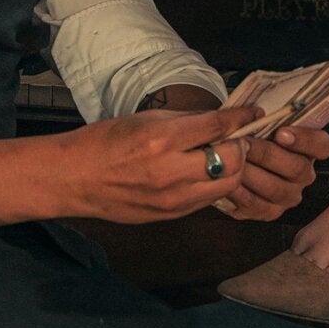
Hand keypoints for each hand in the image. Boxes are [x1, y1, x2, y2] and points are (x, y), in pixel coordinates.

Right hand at [54, 103, 249, 223]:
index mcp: (161, 139)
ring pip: (227, 185)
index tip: (254, 113)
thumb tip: (221, 119)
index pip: (218, 126)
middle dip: (241, 146)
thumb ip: (186, 121)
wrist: (74, 179)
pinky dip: (216, 185)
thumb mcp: (144, 119)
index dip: (242, 118)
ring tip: (225, 156)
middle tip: (238, 138)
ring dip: (233, 169)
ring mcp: (172, 198)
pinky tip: (208, 174)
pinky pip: (208, 200)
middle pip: (232, 160)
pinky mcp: (171, 215)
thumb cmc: (104, 142)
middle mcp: (170, 171)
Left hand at [212, 122, 328, 222]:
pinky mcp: (268, 211)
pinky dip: (240, 193)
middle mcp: (303, 175)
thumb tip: (252, 114)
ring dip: (252, 174)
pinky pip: (257, 206)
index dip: (305, 140)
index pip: (322, 145)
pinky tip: (226, 180)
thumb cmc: (247, 136)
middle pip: (298, 168)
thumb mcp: (256, 122)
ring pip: (277, 189)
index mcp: (308, 149)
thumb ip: (261, 118)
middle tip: (244, 144)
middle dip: (267, 154)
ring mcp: (288, 195)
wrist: (228, 158)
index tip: (280, 133)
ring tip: (231, 160)